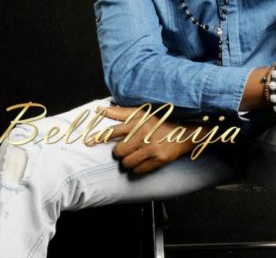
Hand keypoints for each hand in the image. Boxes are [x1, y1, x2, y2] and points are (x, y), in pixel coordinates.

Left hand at [85, 104, 202, 173]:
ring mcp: (151, 148)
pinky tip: (145, 160)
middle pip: (118, 151)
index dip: (99, 137)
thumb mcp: (142, 113)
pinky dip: (138, 168)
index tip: (87, 141)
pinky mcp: (158, 160)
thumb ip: (120, 112)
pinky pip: (138, 171)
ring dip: (129, 161)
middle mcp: (143, 134)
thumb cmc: (159, 123)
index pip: (113, 130)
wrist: (183, 133)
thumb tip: (98, 108)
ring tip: (138, 154)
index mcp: (137, 122)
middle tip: (129, 148)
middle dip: (120, 152)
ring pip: (127, 163)